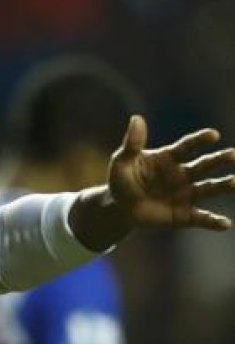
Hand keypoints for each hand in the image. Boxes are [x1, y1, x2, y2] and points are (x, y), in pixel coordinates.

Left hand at [109, 115, 234, 229]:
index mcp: (169, 159)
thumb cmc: (122, 181)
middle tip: (232, 155)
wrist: (120, 208)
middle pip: (204, 165)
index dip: (200, 140)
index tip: (213, 135)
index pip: (187, 147)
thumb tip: (136, 118)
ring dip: (223, 186)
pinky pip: (201, 218)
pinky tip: (225, 224)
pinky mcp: (183, 215)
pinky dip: (213, 222)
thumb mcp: (121, 162)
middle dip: (219, 160)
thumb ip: (132, 144)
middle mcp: (182, 175)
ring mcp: (184, 195)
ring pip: (208, 189)